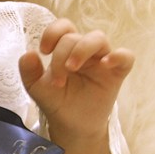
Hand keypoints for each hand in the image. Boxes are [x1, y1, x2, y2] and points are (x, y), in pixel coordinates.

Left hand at [18, 18, 134, 153]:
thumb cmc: (57, 102)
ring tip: (71, 68)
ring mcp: (102, 60)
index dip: (53, 32)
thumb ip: (29, 72)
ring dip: (81, 50)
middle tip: (56, 81)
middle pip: (75, 37)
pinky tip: (106, 64)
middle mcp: (85, 51)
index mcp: (66, 49)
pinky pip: (126, 57)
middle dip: (61, 56)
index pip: (64, 27)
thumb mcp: (37, 88)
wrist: (71, 126)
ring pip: (98, 38)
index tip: (44, 50)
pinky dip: (118, 56)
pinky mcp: (117, 73)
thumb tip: (28, 54)